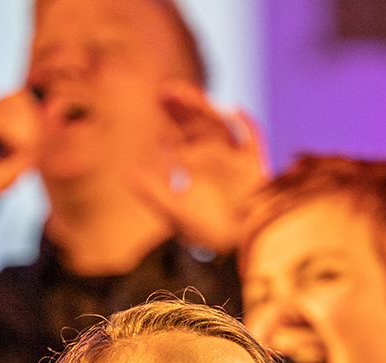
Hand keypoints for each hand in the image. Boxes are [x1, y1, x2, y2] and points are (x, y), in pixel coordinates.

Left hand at [135, 81, 269, 253]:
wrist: (239, 248)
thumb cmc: (207, 233)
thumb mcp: (175, 212)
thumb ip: (155, 193)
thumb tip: (130, 173)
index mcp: (194, 164)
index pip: (178, 135)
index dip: (166, 119)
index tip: (154, 104)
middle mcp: (213, 156)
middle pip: (197, 121)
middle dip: (181, 106)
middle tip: (163, 90)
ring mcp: (234, 158)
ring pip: (219, 123)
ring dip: (205, 107)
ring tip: (185, 93)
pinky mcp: (255, 165)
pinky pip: (252, 138)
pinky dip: (246, 124)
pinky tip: (234, 109)